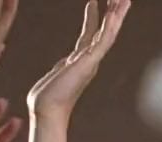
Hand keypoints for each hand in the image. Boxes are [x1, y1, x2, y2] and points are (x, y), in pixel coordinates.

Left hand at [27, 0, 130, 120]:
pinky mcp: (89, 62)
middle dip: (112, 13)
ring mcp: (91, 61)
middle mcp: (90, 60)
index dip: (92, 18)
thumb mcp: (55, 75)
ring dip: (116, 15)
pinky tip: (113, 13)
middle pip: (105, 31)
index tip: (93, 2)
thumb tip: (64, 64)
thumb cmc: (45, 99)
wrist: (46, 111)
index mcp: (81, 61)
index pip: (90, 35)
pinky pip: (102, 41)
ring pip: (108, 33)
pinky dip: (109, 26)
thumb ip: (63, 67)